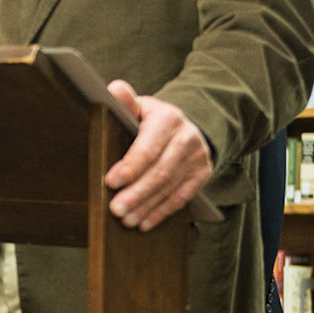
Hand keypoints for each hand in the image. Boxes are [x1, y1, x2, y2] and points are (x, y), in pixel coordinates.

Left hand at [101, 80, 212, 231]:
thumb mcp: (140, 108)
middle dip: (137, 193)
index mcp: (168, 119)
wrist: (186, 128)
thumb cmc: (152, 120)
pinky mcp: (202, 175)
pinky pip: (181, 198)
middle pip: (161, 171)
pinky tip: (144, 222)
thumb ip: (126, 103)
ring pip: (170, 188)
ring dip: (146, 206)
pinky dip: (161, 212)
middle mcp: (187, 138)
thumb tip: (114, 90)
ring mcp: (197, 158)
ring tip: (125, 219)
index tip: (111, 181)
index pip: (149, 146)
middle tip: (116, 209)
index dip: (131, 166)